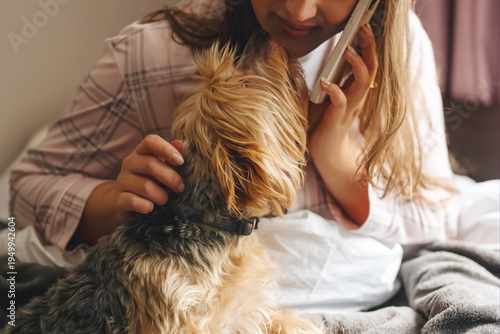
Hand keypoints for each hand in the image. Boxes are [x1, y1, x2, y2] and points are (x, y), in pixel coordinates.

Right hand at [115, 135, 184, 213]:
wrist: (128, 202)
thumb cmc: (152, 182)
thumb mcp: (164, 169)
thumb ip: (173, 159)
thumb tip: (180, 144)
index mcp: (141, 152)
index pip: (150, 141)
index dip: (166, 149)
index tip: (180, 161)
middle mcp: (129, 163)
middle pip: (150, 165)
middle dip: (171, 178)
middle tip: (180, 187)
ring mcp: (122, 180)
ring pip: (145, 187)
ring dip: (161, 196)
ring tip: (164, 199)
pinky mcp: (119, 199)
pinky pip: (135, 202)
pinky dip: (147, 206)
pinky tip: (150, 207)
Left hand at [307, 23, 377, 224]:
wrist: (326, 153)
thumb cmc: (325, 123)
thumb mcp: (329, 98)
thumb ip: (334, 81)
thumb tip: (328, 62)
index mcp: (355, 91)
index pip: (368, 64)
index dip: (368, 45)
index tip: (364, 26)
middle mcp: (356, 98)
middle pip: (371, 69)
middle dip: (369, 47)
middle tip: (363, 28)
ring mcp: (348, 108)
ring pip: (362, 83)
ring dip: (357, 65)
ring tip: (348, 50)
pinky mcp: (337, 119)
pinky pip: (340, 103)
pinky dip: (334, 91)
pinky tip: (325, 81)